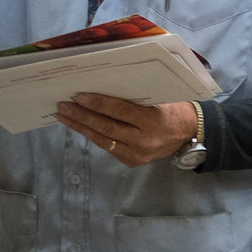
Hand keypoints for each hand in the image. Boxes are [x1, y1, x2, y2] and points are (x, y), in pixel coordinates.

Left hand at [58, 94, 198, 166]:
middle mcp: (144, 141)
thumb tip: (100, 89)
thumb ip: (133, 98)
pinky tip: (81, 126)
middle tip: (63, 106)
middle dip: (81, 116)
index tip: (78, 96)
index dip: (97, 104)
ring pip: (102, 140)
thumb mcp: (158, 98)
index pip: (119, 111)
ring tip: (64, 116)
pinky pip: (108, 147)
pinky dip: (93, 135)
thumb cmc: (172, 108)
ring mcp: (138, 154)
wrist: (188, 132)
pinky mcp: (132, 161)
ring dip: (81, 127)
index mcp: (152, 121)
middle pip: (106, 128)